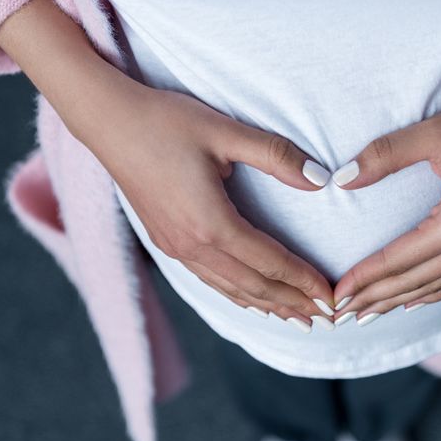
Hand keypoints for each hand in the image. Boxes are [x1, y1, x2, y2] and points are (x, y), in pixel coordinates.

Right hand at [81, 85, 337, 328]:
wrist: (108, 121)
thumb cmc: (165, 121)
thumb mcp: (224, 131)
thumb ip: (276, 155)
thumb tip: (321, 179)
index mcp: (211, 223)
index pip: (271, 263)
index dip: (305, 282)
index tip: (332, 297)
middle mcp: (192, 245)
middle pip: (254, 286)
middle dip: (293, 304)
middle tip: (328, 319)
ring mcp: (176, 248)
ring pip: (231, 289)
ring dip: (267, 306)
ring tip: (297, 319)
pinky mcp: (166, 243)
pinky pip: (210, 280)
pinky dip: (238, 295)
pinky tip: (252, 300)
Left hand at [330, 17, 440, 320]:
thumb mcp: (434, 131)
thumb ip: (384, 156)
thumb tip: (341, 178)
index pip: (399, 260)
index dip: (364, 278)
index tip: (335, 297)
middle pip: (416, 282)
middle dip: (376, 299)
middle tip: (341, 315)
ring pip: (440, 285)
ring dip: (403, 300)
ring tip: (371, 313)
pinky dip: (435, 290)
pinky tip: (418, 297)